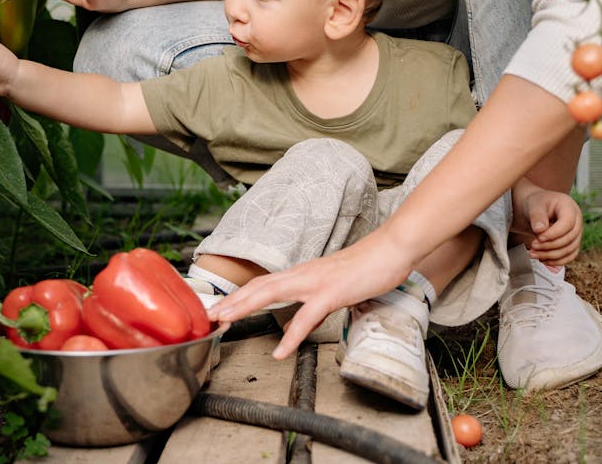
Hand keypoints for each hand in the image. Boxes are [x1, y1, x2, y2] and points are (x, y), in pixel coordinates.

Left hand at [208, 230, 411, 359]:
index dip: (239, 295)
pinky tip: (280, 352)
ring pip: (271, 293)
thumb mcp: (333, 288)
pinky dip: (290, 336)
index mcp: (302, 274)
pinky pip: (306, 317)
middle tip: (210, 315)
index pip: (263, 283)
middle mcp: (302, 274)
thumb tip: (297, 322)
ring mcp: (315, 282)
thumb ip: (312, 304)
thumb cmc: (366, 268)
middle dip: (231, 300)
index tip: (220, 308)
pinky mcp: (331, 293)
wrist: (391, 250)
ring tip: (226, 322)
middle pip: (258, 286)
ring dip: (245, 307)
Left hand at [514, 186, 582, 267]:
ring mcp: (576, 233)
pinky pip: (569, 256)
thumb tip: (539, 230)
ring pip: (570, 249)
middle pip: (570, 238)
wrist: (535, 209)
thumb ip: (537, 216)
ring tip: (533, 254)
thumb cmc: (535, 204)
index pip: (568, 223)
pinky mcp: (572, 243)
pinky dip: (557, 261)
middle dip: (550, 246)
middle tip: (532, 246)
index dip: (554, 233)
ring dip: (551, 255)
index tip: (539, 238)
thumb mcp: (534, 206)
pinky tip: (542, 259)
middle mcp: (577, 220)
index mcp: (569, 207)